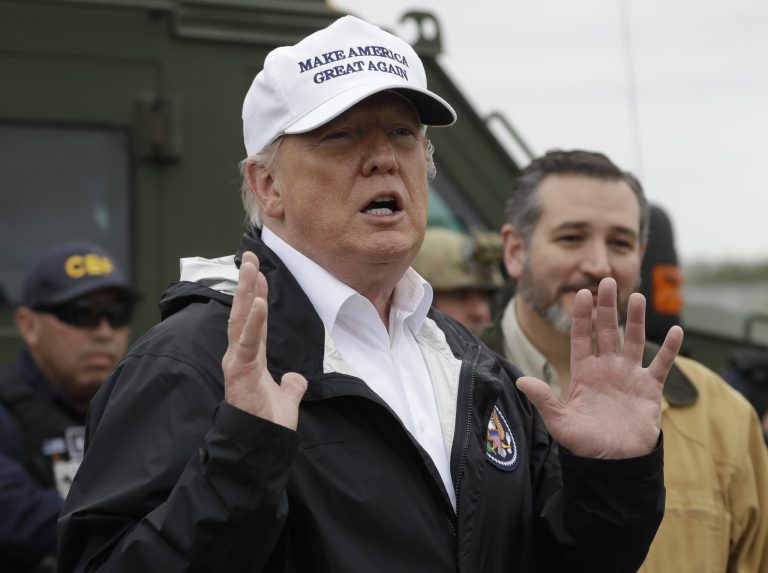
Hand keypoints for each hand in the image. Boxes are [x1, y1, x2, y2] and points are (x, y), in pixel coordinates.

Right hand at [221, 251, 306, 428]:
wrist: (261, 445)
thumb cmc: (267, 423)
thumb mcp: (286, 399)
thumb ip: (291, 386)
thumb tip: (296, 380)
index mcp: (250, 358)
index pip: (253, 320)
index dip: (255, 295)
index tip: (258, 272)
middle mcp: (239, 355)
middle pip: (242, 312)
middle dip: (246, 283)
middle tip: (249, 257)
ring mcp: (237, 362)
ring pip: (240, 321)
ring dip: (245, 293)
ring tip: (250, 268)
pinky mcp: (239, 372)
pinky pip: (247, 343)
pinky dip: (253, 323)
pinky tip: (257, 303)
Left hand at [516, 277, 683, 458]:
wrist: (614, 463)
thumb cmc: (585, 444)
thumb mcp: (560, 422)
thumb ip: (544, 399)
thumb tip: (520, 381)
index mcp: (583, 373)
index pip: (581, 337)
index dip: (581, 316)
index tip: (581, 293)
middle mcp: (606, 369)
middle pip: (606, 331)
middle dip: (606, 307)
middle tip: (606, 280)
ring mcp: (629, 376)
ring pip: (633, 340)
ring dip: (635, 319)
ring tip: (636, 297)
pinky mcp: (649, 389)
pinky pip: (660, 364)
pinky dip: (669, 349)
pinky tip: (675, 330)